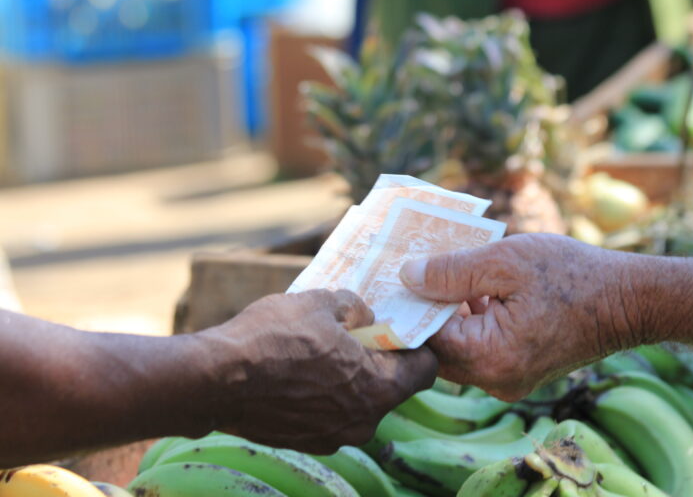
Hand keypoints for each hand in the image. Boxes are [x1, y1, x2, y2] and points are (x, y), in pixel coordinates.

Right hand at [194, 289, 436, 452]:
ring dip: (348, 378)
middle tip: (353, 334)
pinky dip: (324, 395)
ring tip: (319, 351)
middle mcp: (363, 422)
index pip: (426, 371)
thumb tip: (365, 316)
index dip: (417, 346)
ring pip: (358, 401)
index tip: (399, 330)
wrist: (213, 380)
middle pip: (390, 387)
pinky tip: (297, 372)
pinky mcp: (305, 442)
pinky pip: (329, 414)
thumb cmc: (271, 338)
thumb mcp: (321, 303)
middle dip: (378, 360)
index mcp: (378, 388)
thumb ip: (356, 307)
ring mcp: (333, 436)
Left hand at [399, 234, 645, 400]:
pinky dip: (470, 322)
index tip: (391, 277)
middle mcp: (495, 381)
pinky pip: (479, 349)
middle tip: (411, 271)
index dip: (407, 306)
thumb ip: (452, 271)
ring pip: (457, 349)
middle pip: (438, 349)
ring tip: (440, 273)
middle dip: (425, 310)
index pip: (425, 338)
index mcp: (490, 358)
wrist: (631, 300)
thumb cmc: (573, 275)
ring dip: (448, 314)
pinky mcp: (518, 372)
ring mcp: (508, 380)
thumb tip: (406, 276)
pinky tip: (471, 289)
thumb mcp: (506, 261)